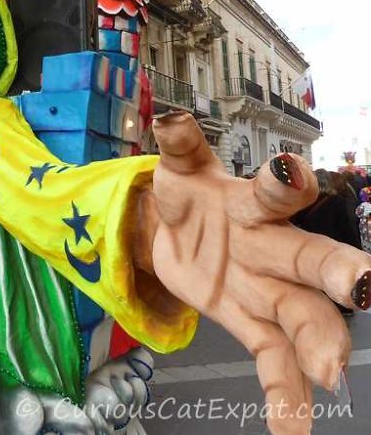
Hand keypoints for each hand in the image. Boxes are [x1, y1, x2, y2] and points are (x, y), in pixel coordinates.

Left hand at [137, 112, 369, 434]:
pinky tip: (290, 430)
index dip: (286, 184)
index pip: (277, 194)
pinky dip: (283, 397)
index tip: (292, 176)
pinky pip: (272, 361)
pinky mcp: (249, 324)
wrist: (178, 233)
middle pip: (309, 258)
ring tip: (330, 373)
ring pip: (302, 315)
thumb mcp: (180, 169)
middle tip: (362, 288)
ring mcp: (264, 289)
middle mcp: (271, 248)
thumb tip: (170, 117)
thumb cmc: (192, 195)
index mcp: (254, 206)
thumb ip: (180, 145)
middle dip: (335, 272)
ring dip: (318, 340)